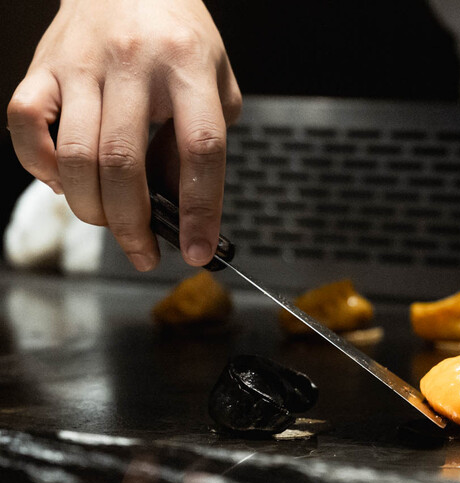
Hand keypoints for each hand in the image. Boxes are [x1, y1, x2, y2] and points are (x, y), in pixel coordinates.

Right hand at [6, 0, 241, 269]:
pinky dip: (42, 167)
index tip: (198, 250)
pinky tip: (65, 181)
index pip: (200, 150)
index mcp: (189, 68)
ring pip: (78, 156)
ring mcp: (82, 64)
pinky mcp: (43, 66)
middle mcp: (134, 64)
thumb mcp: (217, 82)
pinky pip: (27, 126)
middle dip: (134, 226)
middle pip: (125, 164)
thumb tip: (179, 203)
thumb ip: (203, 140)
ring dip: (92, 208)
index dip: (201, 210)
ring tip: (110, 223)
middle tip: (145, 253)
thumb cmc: (179, 35)